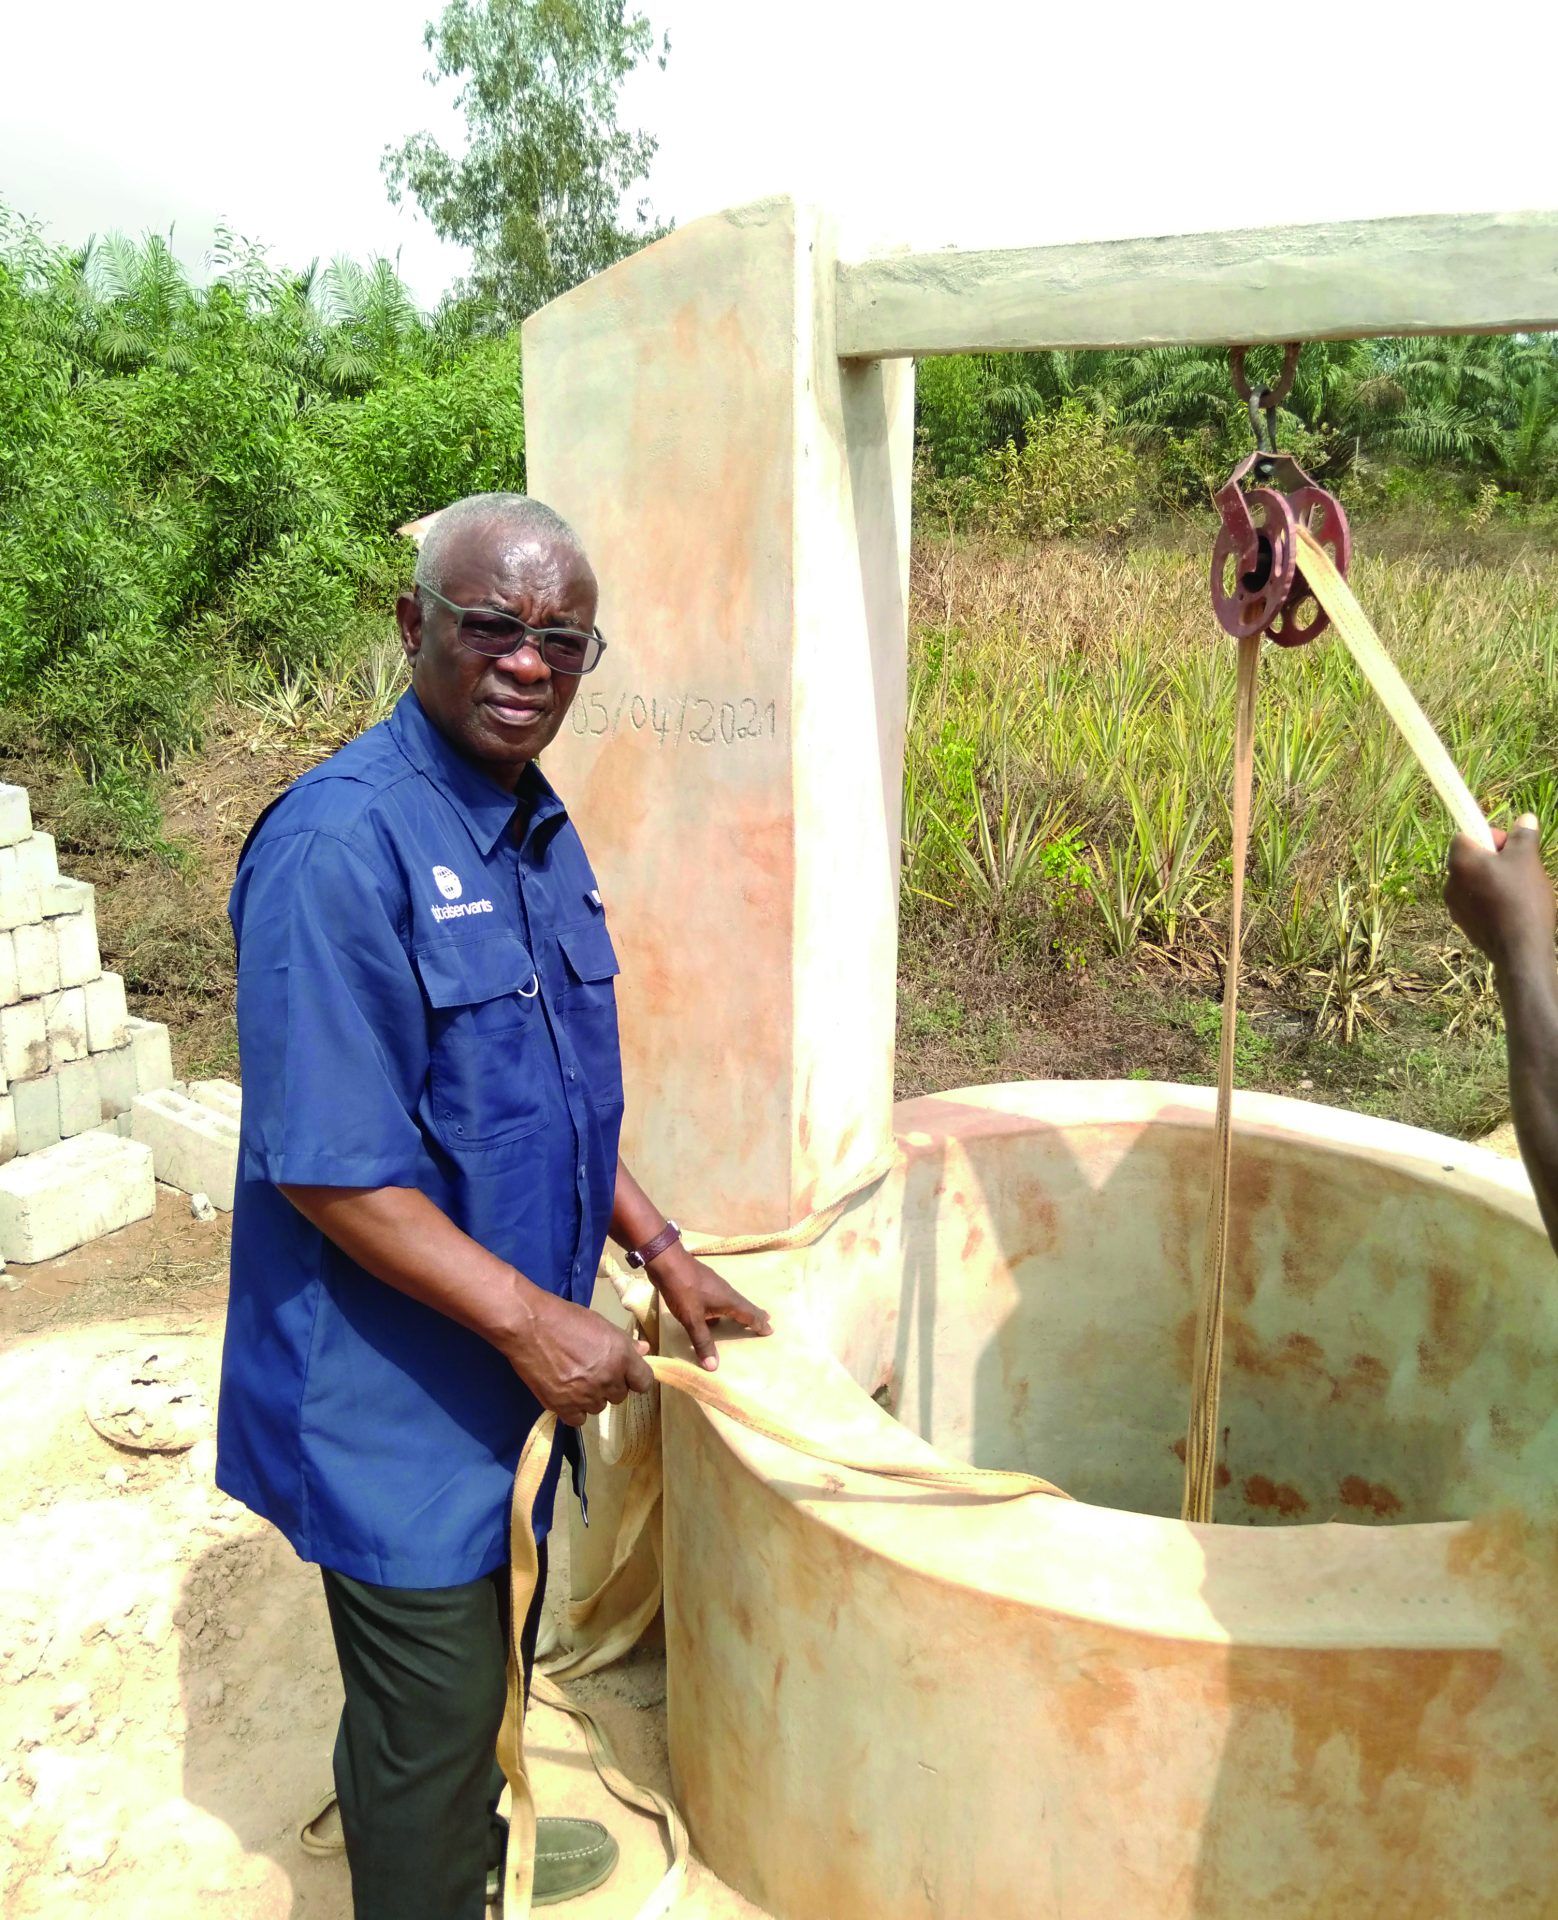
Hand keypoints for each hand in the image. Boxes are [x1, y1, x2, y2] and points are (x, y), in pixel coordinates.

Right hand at [508, 1291, 653, 1427]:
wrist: (529, 1326)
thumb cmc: (566, 1318)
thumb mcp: (600, 1324)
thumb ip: (624, 1342)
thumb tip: (644, 1350)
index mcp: (621, 1357)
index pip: (644, 1382)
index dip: (636, 1378)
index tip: (626, 1375)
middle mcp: (608, 1379)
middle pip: (620, 1396)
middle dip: (610, 1385)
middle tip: (592, 1370)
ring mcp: (585, 1396)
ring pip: (598, 1407)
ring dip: (591, 1397)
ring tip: (574, 1379)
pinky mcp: (563, 1407)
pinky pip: (578, 1419)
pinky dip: (573, 1410)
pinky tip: (565, 1394)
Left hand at [649, 1245, 771, 1370]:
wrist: (667, 1261)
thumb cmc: (683, 1290)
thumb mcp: (692, 1319)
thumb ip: (702, 1341)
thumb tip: (714, 1367)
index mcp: (728, 1300)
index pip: (749, 1314)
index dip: (759, 1323)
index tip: (770, 1330)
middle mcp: (725, 1292)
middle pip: (744, 1305)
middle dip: (754, 1315)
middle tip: (765, 1321)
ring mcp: (714, 1285)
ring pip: (731, 1301)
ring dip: (738, 1311)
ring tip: (742, 1319)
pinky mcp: (702, 1284)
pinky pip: (719, 1299)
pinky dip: (723, 1309)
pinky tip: (713, 1315)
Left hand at [1445, 815, 1555, 973]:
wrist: (1519, 950)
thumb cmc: (1522, 898)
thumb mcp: (1527, 859)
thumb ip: (1523, 836)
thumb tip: (1524, 818)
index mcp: (1460, 862)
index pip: (1463, 836)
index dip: (1486, 835)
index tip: (1508, 845)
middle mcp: (1450, 883)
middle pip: (1469, 859)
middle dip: (1494, 857)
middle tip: (1519, 866)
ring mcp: (1455, 906)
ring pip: (1474, 881)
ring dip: (1494, 879)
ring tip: (1519, 889)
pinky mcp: (1465, 924)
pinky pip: (1476, 902)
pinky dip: (1492, 899)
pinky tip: (1513, 908)